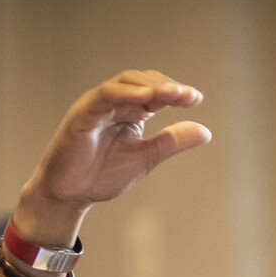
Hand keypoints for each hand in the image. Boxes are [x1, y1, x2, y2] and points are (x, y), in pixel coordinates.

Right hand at [15, 70, 211, 244]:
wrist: (71, 194)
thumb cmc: (101, 174)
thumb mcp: (146, 157)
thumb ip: (172, 142)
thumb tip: (205, 131)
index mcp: (130, 112)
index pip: (155, 93)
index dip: (176, 93)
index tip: (196, 98)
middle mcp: (114, 104)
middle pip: (142, 82)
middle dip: (166, 86)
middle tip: (188, 95)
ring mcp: (97, 106)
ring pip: (124, 83)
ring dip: (149, 86)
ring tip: (172, 93)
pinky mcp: (82, 113)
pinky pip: (104, 96)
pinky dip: (125, 94)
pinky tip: (145, 98)